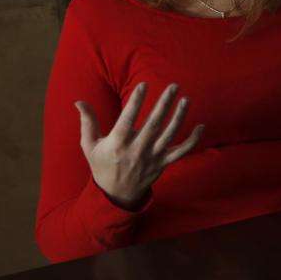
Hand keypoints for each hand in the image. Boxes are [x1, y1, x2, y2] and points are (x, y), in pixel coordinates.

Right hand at [76, 83, 203, 209]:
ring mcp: (152, 157)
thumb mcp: (89, 145)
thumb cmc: (102, 165)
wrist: (116, 195)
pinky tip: (201, 126)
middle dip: (164, 103)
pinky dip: (193, 140)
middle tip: (174, 85)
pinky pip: (181, 151)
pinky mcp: (163, 163)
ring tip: (186, 100)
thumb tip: (79, 101)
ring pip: (169, 135)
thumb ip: (87, 122)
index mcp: (117, 143)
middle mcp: (137, 150)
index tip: (144, 85)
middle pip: (154, 123)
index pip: (128, 118)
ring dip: (180, 116)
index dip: (136, 101)